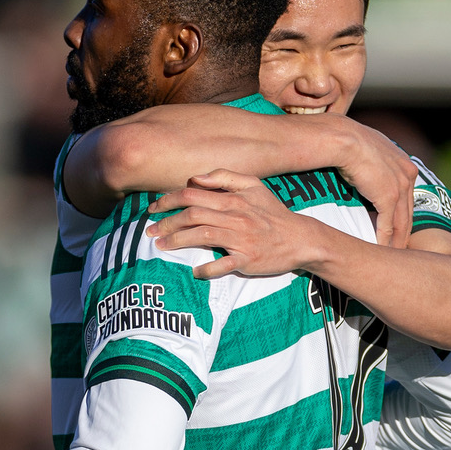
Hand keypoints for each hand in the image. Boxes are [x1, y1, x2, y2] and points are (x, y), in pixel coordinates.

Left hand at [148, 170, 321, 278]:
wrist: (300, 239)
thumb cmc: (272, 213)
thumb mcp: (253, 186)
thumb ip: (224, 177)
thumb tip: (195, 178)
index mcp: (233, 199)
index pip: (193, 194)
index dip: (168, 200)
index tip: (153, 208)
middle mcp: (235, 216)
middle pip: (192, 215)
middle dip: (166, 222)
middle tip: (150, 230)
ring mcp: (241, 239)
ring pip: (201, 236)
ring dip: (177, 241)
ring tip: (160, 246)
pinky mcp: (248, 260)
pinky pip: (222, 265)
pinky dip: (206, 269)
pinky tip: (195, 271)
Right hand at [333, 123, 417, 247]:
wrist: (342, 139)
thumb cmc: (346, 141)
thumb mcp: (368, 151)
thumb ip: (373, 163)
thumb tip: (363, 169)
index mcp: (404, 163)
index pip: (407, 196)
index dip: (403, 214)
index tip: (398, 229)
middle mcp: (407, 175)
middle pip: (409, 212)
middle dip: (404, 233)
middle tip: (400, 250)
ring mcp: (401, 186)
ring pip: (402, 222)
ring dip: (397, 241)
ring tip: (393, 256)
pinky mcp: (389, 197)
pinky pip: (388, 225)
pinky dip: (385, 240)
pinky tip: (382, 251)